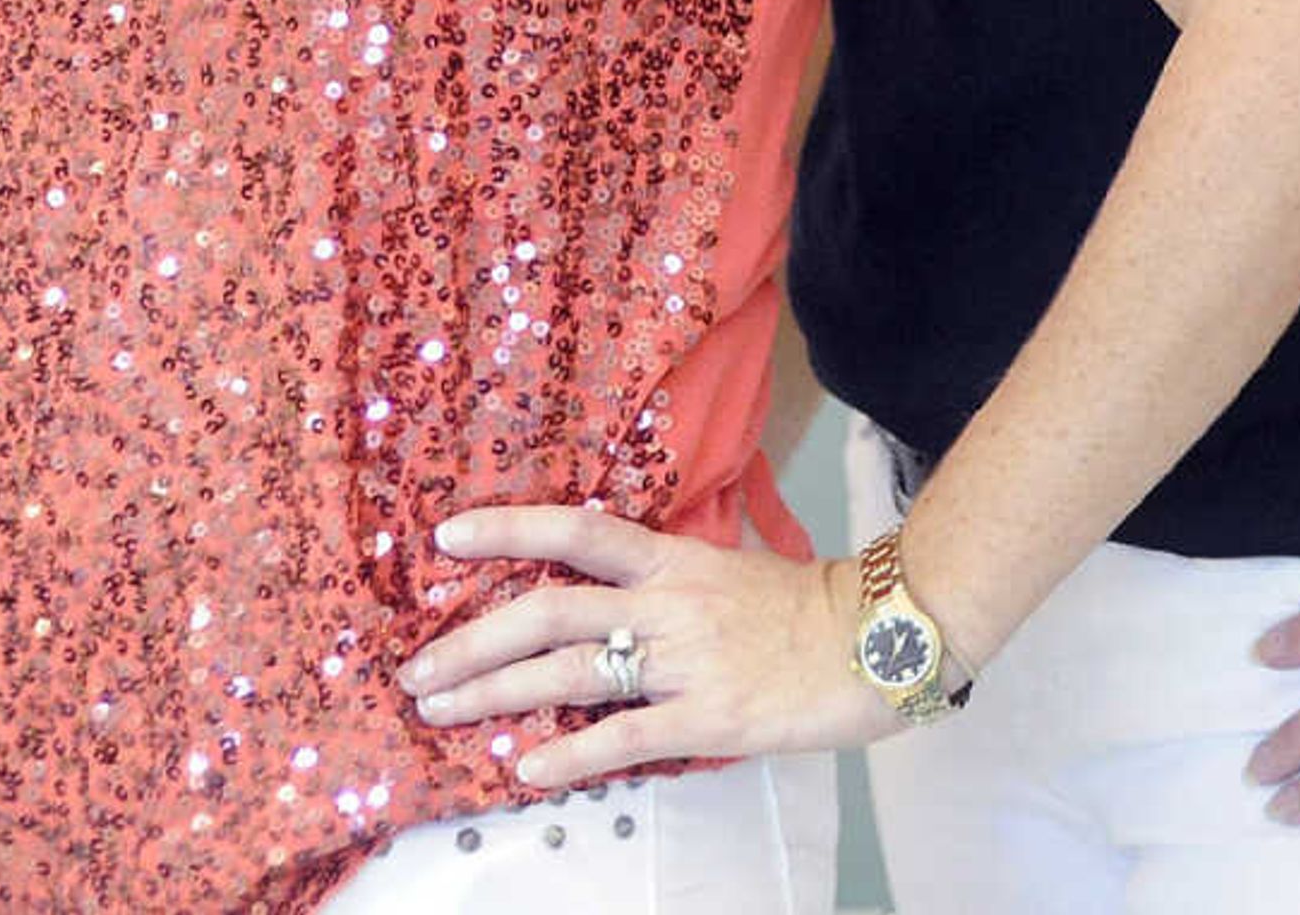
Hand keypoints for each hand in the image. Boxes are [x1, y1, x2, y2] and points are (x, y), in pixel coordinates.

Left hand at [398, 506, 892, 784]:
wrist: (883, 636)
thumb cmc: (811, 608)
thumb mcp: (735, 570)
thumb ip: (673, 579)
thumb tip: (615, 589)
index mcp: (677, 561)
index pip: (579, 533)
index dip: (511, 530)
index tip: (447, 537)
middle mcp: (670, 604)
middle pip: (549, 612)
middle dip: (472, 641)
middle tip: (416, 670)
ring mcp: (685, 661)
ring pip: (569, 674)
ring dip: (495, 695)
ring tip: (442, 714)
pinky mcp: (707, 717)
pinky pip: (622, 737)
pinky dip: (568, 754)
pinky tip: (526, 768)